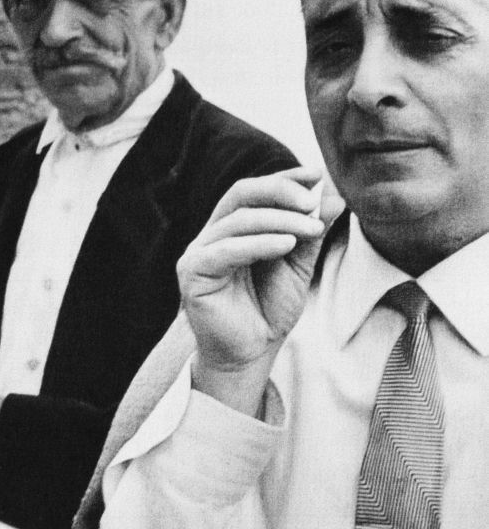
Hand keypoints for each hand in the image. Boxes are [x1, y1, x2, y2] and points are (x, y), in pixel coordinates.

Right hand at [177, 168, 328, 413]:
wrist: (251, 354)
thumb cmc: (270, 309)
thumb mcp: (298, 266)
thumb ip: (310, 233)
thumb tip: (335, 197)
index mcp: (235, 226)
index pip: (256, 190)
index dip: (284, 177)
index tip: (317, 174)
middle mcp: (214, 233)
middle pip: (241, 193)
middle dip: (279, 190)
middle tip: (312, 201)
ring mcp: (199, 251)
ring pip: (238, 220)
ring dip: (279, 220)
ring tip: (312, 229)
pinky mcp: (193, 272)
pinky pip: (226, 250)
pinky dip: (259, 243)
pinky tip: (286, 245)